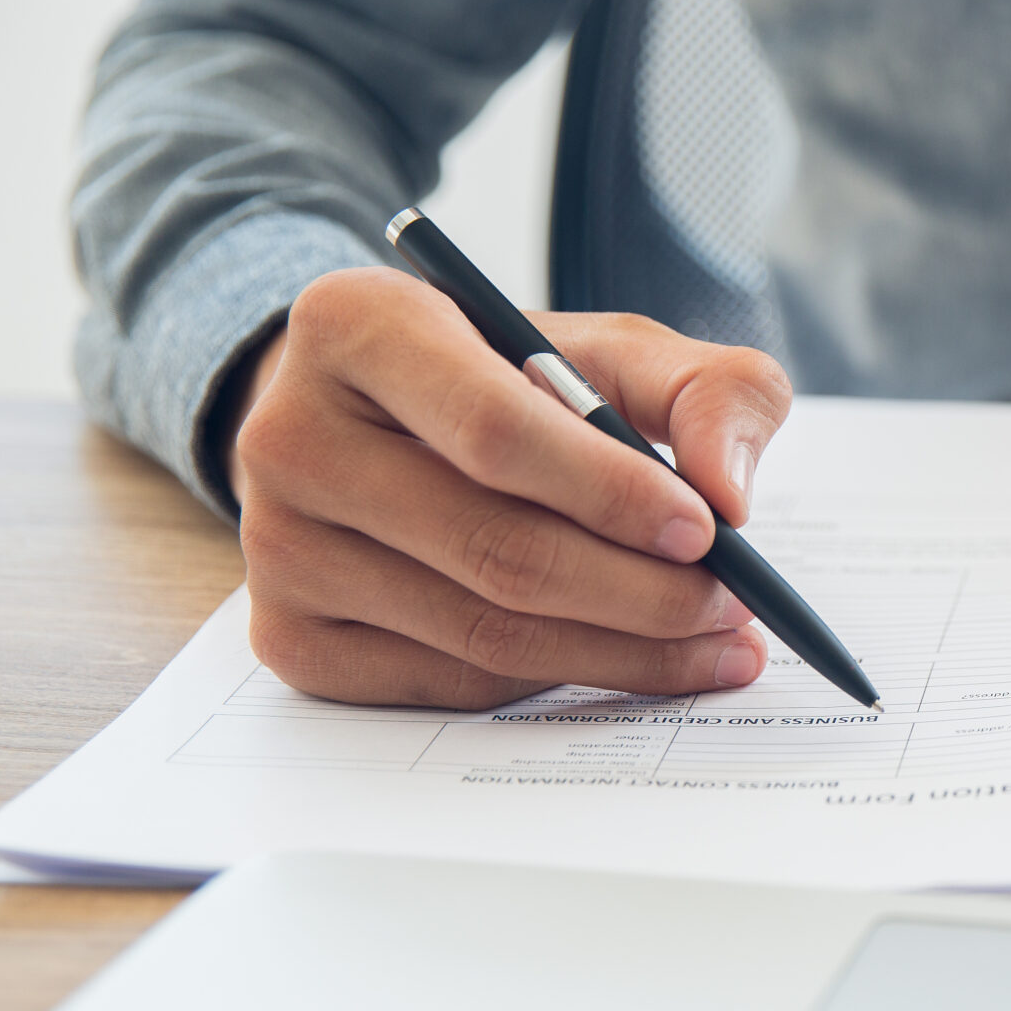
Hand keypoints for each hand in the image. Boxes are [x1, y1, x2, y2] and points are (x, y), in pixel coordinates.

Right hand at [223, 264, 790, 707]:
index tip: (707, 530)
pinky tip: (620, 656)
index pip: (494, 429)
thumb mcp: (612, 350)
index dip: (610, 491)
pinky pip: (452, 684)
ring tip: (713, 642)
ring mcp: (276, 549)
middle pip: (496, 549)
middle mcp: (288, 437)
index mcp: (355, 326)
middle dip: (641, 592)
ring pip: (482, 634)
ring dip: (621, 651)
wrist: (379, 425)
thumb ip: (705, 389)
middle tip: (735, 606)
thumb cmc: (508, 380)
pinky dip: (555, 679)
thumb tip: (730, 492)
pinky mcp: (290, 639)